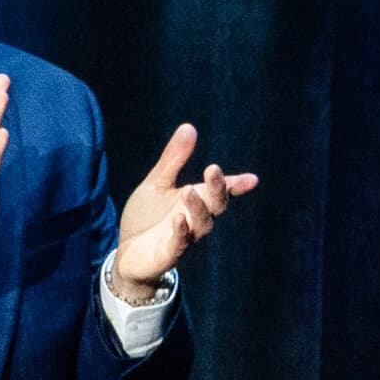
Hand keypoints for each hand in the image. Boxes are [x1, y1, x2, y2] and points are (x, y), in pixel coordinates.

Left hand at [112, 124, 257, 301]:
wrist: (127, 253)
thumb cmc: (147, 217)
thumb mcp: (157, 182)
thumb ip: (173, 159)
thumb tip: (189, 127)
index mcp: (195, 200)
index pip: (220, 191)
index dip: (236, 185)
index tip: (252, 179)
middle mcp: (194, 218)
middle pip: (215, 205)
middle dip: (217, 189)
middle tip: (212, 169)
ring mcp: (184, 237)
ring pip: (201, 224)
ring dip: (198, 207)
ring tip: (188, 190)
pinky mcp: (168, 253)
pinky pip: (180, 244)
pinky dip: (181, 232)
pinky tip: (178, 218)